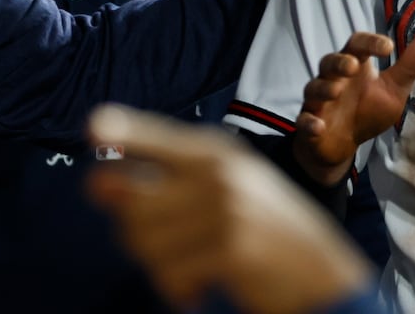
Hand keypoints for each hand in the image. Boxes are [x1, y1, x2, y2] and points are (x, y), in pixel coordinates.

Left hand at [86, 105, 371, 313]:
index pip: (159, 137)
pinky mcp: (231, 247)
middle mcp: (221, 172)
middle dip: (137, 234)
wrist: (320, 273)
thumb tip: (94, 182)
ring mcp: (227, 208)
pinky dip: (178, 289)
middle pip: (132, 201)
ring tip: (192, 266)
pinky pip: (169, 273)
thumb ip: (162, 184)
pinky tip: (200, 288)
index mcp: (218, 152)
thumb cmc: (264, 232)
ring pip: (143, 240)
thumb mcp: (226, 192)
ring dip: (159, 266)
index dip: (124, 129)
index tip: (93, 126)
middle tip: (172, 247)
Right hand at [293, 32, 414, 185]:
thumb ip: (408, 66)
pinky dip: (309, 123)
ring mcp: (319, 100)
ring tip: (337, 91)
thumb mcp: (393, 89)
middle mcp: (333, 78)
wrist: (343, 144)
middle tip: (353, 66)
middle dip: (340, 62)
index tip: (389, 47)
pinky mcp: (310, 123)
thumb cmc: (368, 109)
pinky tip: (318, 126)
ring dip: (324, 89)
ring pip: (314, 88)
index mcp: (355, 65)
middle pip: (330, 62)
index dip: (370, 42)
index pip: (357, 44)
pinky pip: (304, 121)